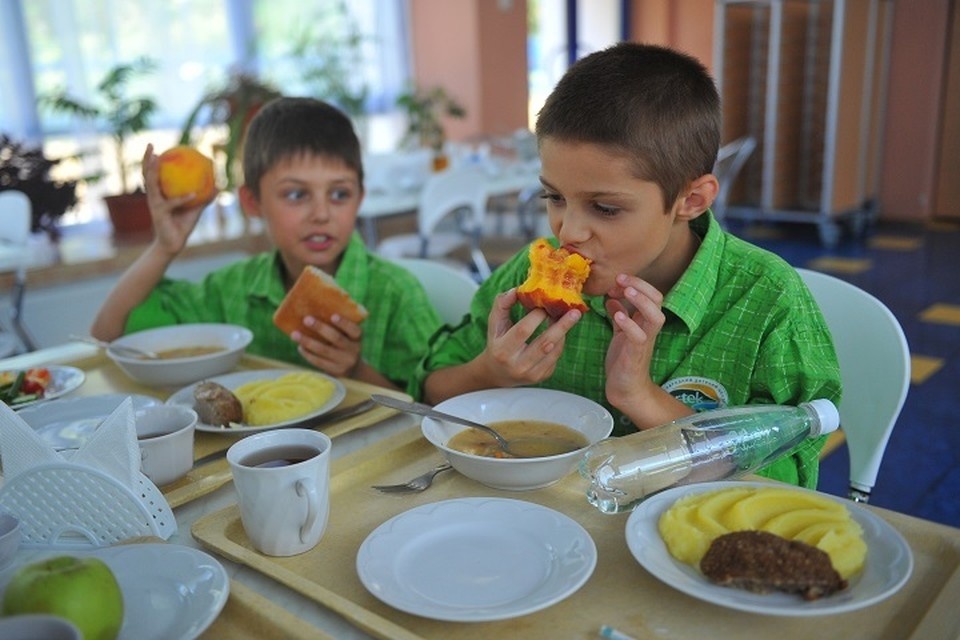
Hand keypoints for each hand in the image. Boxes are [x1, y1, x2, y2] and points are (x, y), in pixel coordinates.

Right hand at [141, 144, 204, 254]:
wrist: (174, 244)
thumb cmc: (183, 225)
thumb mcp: (195, 209)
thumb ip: (204, 197)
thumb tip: (218, 185)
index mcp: (160, 193)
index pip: (153, 173)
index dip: (152, 160)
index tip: (156, 146)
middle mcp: (154, 197)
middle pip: (146, 174)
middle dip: (146, 159)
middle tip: (151, 145)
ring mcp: (155, 205)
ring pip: (152, 184)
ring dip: (153, 170)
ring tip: (157, 158)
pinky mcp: (160, 214)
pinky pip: (172, 203)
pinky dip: (183, 199)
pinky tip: (194, 194)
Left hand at [291, 314, 363, 377]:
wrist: (352, 368)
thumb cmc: (345, 343)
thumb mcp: (348, 334)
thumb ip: (341, 321)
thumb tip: (334, 298)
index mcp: (357, 338)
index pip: (354, 330)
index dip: (344, 323)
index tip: (333, 316)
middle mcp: (353, 350)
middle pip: (336, 338)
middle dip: (320, 328)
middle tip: (306, 319)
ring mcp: (344, 362)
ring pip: (324, 351)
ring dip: (308, 342)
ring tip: (295, 334)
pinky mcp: (335, 371)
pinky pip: (319, 362)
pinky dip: (308, 354)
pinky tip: (300, 347)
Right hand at [477, 288, 581, 386]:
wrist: (498, 373)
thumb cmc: (497, 343)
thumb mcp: (494, 325)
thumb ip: (502, 305)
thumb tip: (516, 290)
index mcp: (502, 350)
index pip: (523, 330)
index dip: (537, 316)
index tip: (546, 303)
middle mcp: (517, 365)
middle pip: (545, 343)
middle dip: (562, 326)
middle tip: (575, 312)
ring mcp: (531, 374)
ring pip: (554, 350)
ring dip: (563, 332)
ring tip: (569, 317)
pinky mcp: (542, 377)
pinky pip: (556, 357)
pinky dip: (560, 342)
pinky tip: (559, 331)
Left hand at [603, 273, 665, 410]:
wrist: (625, 388)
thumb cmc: (624, 360)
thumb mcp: (620, 333)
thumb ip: (619, 316)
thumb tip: (611, 299)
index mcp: (644, 322)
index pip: (650, 294)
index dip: (636, 283)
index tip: (616, 281)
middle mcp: (648, 329)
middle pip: (657, 299)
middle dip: (640, 285)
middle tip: (620, 278)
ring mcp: (645, 341)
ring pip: (655, 316)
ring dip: (641, 301)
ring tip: (625, 292)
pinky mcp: (636, 354)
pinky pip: (639, 336)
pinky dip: (629, 324)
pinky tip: (617, 316)